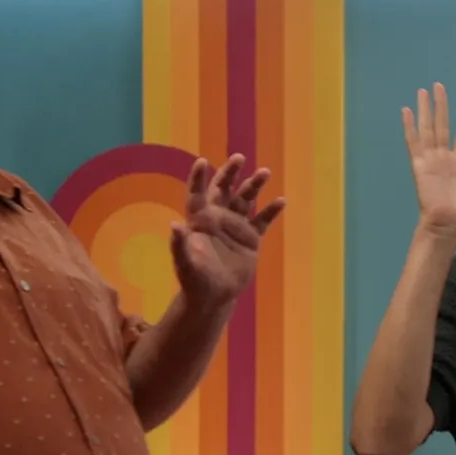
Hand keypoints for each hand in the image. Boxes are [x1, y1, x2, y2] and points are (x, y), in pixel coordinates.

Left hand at [170, 154, 286, 308]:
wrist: (213, 297)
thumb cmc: (194, 280)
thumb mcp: (185, 264)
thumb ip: (179, 245)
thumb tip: (174, 225)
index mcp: (199, 220)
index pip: (197, 195)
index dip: (197, 179)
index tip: (201, 162)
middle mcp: (217, 218)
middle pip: (223, 189)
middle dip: (230, 173)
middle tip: (239, 157)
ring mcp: (235, 227)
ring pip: (245, 200)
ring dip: (254, 185)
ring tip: (265, 172)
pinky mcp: (250, 239)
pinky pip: (262, 221)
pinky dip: (271, 211)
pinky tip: (281, 201)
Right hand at [403, 83, 455, 238]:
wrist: (448, 228)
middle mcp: (444, 159)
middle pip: (442, 126)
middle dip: (440, 106)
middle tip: (438, 86)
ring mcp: (431, 161)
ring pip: (428, 129)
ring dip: (426, 110)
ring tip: (424, 90)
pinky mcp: (420, 166)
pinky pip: (414, 143)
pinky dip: (410, 127)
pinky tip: (407, 111)